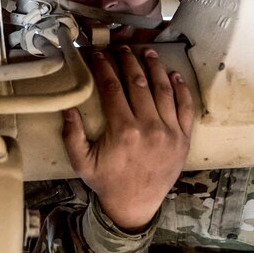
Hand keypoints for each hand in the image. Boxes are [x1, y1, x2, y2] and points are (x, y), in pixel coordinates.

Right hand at [63, 47, 192, 231]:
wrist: (136, 205)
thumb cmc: (107, 182)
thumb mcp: (81, 162)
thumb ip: (72, 135)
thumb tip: (68, 107)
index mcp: (123, 131)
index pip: (112, 88)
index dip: (104, 67)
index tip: (97, 54)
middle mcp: (149, 127)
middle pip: (138, 83)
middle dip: (128, 60)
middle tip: (121, 47)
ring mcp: (170, 132)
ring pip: (163, 90)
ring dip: (155, 67)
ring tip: (147, 52)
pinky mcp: (184, 138)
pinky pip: (185, 107)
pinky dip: (181, 88)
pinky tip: (173, 74)